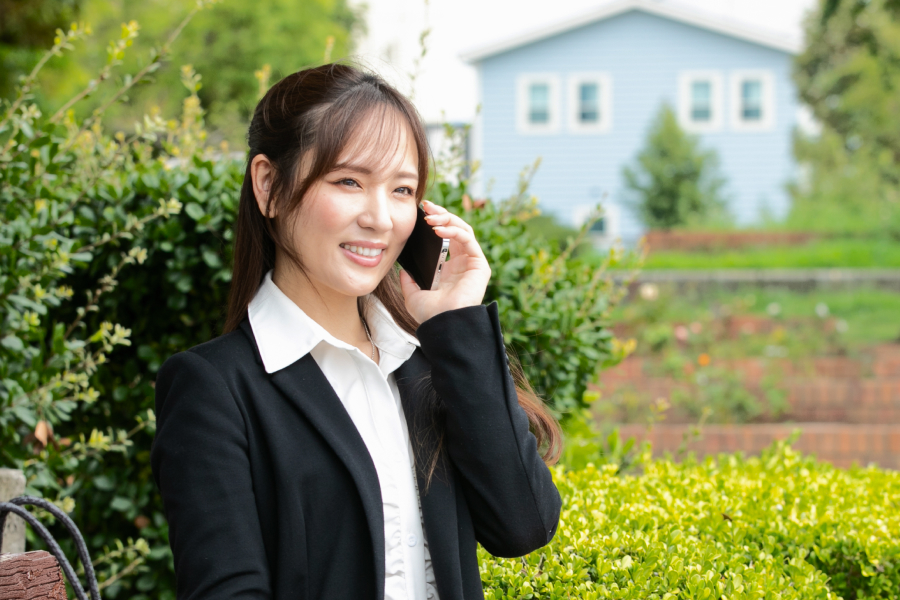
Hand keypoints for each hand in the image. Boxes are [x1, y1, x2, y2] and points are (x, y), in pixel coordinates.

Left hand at [399, 200, 490, 323]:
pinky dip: (454, 230)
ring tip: (430, 217)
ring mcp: (472, 263)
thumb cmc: (431, 314)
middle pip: (456, 228)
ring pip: (464, 229)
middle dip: (441, 213)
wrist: (442, 324)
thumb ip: (409, 282)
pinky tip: (438, 229)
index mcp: (450, 268)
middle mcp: (463, 263)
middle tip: (426, 206)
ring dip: (447, 218)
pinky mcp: (479, 264)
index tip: (421, 212)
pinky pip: (468, 239)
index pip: (446, 236)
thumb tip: (402, 270)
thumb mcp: (413, 296)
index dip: (436, 221)